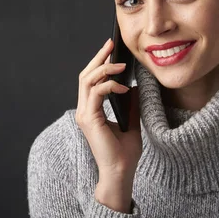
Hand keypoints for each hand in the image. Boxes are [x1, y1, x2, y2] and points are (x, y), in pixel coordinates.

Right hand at [75, 38, 141, 210]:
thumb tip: (134, 86)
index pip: (90, 80)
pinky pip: (96, 93)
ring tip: (121, 64)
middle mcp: (84, 111)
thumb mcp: (131, 122)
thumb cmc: (125, 153)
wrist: (121, 173)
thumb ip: (130, 104)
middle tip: (111, 44)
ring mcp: (84, 115)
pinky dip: (109, 85)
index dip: (99, 62)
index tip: (111, 49)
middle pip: (85, 76)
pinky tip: (123, 86)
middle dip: (98, 58)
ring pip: (88, 81)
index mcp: (91, 111)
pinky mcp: (90, 120)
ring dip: (105, 68)